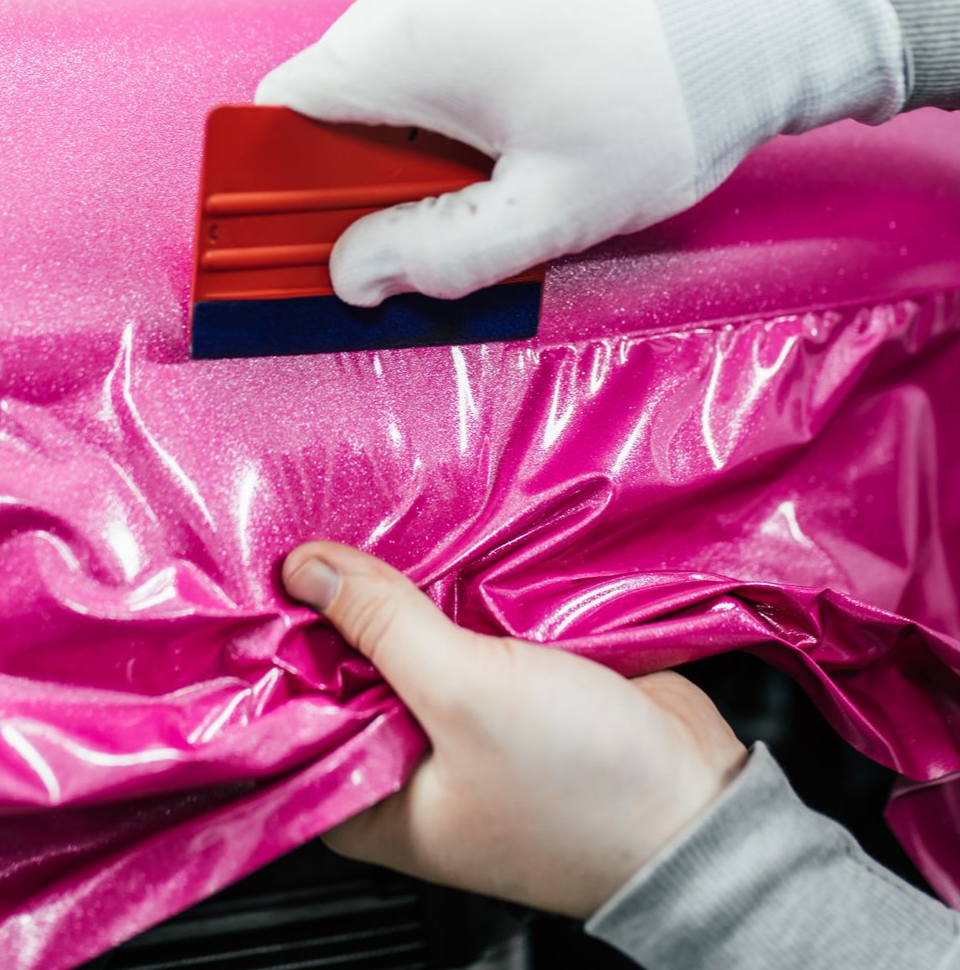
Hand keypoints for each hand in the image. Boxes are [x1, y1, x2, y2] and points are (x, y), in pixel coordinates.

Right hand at [257, 0, 903, 306]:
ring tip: (489, 169)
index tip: (313, 232)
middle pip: (333, 91)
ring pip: (379, 64)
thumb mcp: (549, 211)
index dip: (283, 183)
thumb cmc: (662, 113)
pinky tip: (506, 123)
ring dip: (406, 131)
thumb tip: (352, 275)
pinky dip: (438, 90)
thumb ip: (438, 253)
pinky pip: (424, 34)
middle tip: (430, 220)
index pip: (285, 108)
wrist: (754, 20)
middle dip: (362, 167)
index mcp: (413, 33)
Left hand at [282, 541, 746, 919]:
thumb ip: (383, 626)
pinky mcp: (508, 687)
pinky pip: (464, 627)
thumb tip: (308, 569)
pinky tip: (448, 539)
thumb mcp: (466, 694)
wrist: (700, 802)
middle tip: (322, 523)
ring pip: (409, 638)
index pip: (290, 713)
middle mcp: (404, 764)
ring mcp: (460, 722)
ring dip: (406, 589)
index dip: (277, 642)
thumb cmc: (582, 787)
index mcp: (370, 798)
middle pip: (350, 665)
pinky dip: (459, 590)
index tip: (264, 570)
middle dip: (344, 603)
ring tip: (380, 518)